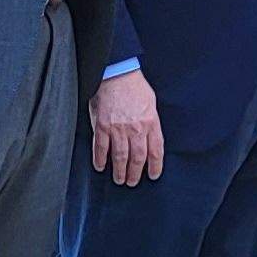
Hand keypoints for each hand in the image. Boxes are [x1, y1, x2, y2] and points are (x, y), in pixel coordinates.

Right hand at [88, 70, 164, 185]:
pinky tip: (100, 167)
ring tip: (119, 180)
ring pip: (120, 156)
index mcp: (151, 123)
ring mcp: (118, 128)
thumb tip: (151, 139)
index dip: (155, 166)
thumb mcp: (152, 104)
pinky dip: (100, 159)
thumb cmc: (136, 87)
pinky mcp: (102, 126)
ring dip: (119, 170)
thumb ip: (151, 123)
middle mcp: (136, 128)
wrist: (117, 74)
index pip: (156, 151)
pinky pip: (101, 147)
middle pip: (138, 158)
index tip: (153, 175)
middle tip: (132, 182)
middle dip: (135, 173)